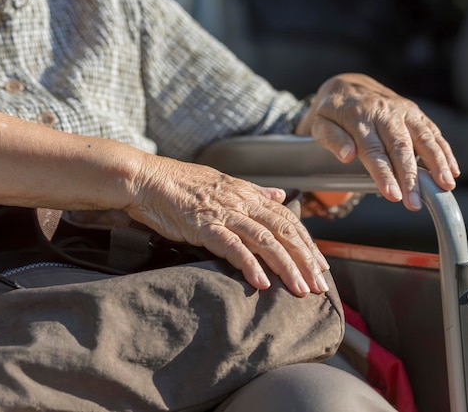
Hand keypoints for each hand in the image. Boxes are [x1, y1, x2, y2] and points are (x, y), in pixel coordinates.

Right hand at [125, 155, 329, 296]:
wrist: (147, 179)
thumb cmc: (182, 184)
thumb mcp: (225, 183)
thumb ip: (256, 192)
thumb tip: (280, 194)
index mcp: (249, 194)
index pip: (287, 219)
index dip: (306, 243)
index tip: (320, 265)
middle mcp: (242, 203)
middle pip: (283, 232)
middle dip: (304, 260)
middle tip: (319, 285)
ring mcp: (224, 213)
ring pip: (265, 240)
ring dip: (285, 267)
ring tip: (300, 289)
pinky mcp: (204, 225)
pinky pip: (232, 246)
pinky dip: (249, 265)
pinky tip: (262, 283)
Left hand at [296, 73, 459, 210]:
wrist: (346, 85)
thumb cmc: (331, 113)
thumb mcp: (319, 124)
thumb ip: (331, 139)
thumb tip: (347, 155)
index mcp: (358, 116)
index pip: (373, 150)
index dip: (384, 174)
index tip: (393, 196)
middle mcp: (384, 111)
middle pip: (401, 147)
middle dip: (410, 177)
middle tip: (415, 203)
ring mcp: (402, 110)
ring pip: (423, 137)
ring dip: (437, 163)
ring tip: (445, 187)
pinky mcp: (414, 112)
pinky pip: (432, 132)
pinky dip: (445, 151)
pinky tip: (453, 171)